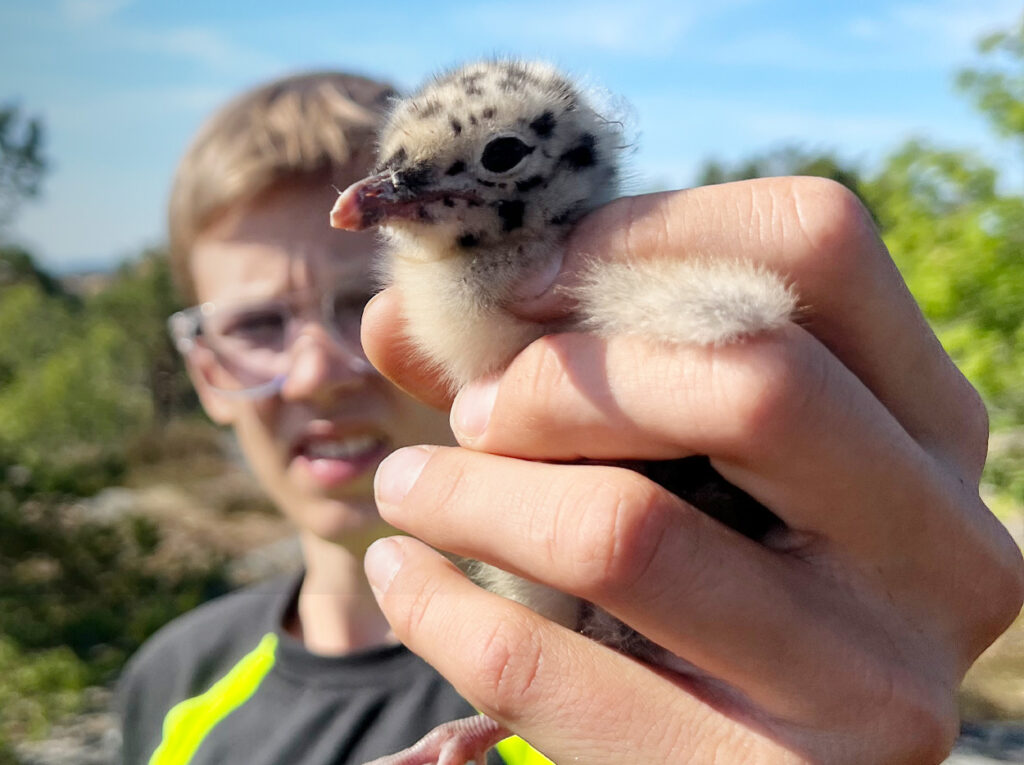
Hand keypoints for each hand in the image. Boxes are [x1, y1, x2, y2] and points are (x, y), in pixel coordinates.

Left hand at [361, 177, 1023, 762]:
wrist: (740, 758)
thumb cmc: (710, 566)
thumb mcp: (674, 451)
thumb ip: (549, 368)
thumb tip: (398, 318)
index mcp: (929, 426)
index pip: (816, 243)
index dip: (645, 235)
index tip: (523, 286)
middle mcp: (942, 549)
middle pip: (749, 380)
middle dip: (558, 382)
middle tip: (473, 412)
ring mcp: (873, 686)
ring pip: (628, 531)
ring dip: (467, 492)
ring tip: (409, 490)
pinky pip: (543, 669)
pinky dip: (437, 608)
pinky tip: (407, 575)